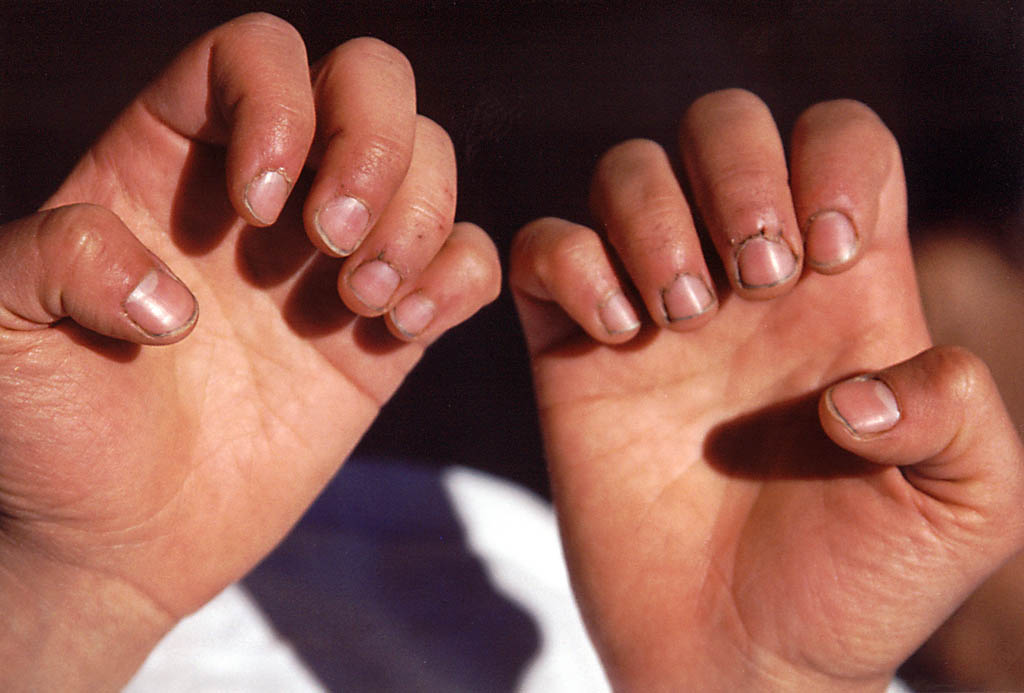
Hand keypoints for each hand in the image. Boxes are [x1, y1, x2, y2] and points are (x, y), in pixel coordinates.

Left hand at [0, 14, 498, 688]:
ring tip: (365, 299)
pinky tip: (404, 327)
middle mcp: (270, 193)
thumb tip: (178, 296)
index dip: (280, 101)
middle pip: (370, 80)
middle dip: (374, 147)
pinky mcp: (384, 333)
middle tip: (330, 241)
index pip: (260, 54)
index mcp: (175, 159)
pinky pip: (465, 261)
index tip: (257, 206)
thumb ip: (53, 258)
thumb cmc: (47, 430)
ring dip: (418, 218)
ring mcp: (335, 261)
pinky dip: (459, 276)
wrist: (117, 539)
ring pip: (430, 163)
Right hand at [510, 89, 1023, 689]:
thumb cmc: (857, 591)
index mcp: (844, 292)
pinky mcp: (575, 356)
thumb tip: (855, 382)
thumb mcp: (968, 507)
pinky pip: (545, 250)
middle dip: (736, 171)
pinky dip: (570, 264)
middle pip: (722, 125)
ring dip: (650, 217)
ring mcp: (653, 313)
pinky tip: (615, 338)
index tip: (827, 258)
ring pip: (628, 172)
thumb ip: (962, 412)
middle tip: (755, 282)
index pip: (839, 141)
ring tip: (678, 320)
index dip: (832, 161)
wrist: (740, 661)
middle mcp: (743, 285)